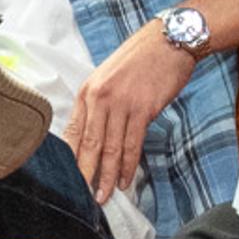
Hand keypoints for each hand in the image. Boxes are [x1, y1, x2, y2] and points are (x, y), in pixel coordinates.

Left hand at [68, 22, 196, 198]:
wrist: (169, 41)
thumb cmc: (141, 58)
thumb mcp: (108, 76)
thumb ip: (99, 102)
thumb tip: (94, 133)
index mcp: (87, 90)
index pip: (72, 131)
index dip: (72, 159)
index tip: (70, 178)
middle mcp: (99, 98)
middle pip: (89, 145)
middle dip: (86, 174)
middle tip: (85, 197)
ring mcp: (120, 104)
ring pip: (110, 149)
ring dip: (108, 176)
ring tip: (105, 195)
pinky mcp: (142, 110)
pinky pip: (132, 145)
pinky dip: (129, 166)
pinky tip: (126, 179)